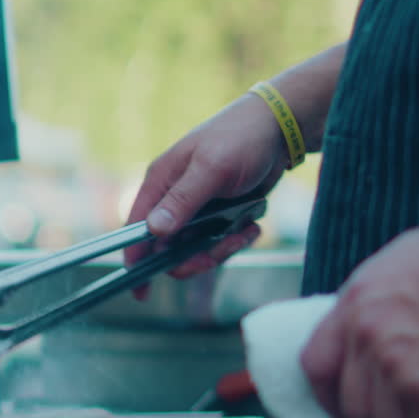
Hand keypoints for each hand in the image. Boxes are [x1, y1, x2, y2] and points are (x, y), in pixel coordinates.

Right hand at [124, 93, 284, 293]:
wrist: (282, 126)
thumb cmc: (242, 138)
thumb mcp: (211, 169)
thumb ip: (182, 201)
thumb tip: (152, 231)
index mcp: (160, 184)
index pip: (136, 229)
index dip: (136, 260)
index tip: (142, 291)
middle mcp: (173, 198)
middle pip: (168, 248)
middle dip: (193, 257)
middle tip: (218, 253)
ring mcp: (197, 207)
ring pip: (196, 248)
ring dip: (220, 248)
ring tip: (244, 232)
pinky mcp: (219, 212)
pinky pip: (219, 241)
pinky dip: (235, 240)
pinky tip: (252, 225)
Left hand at [300, 223, 418, 417]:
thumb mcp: (400, 267)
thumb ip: (374, 306)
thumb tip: (364, 346)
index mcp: (357, 304)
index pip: (317, 367)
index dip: (331, 398)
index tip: (345, 413)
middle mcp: (371, 336)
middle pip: (357, 409)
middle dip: (385, 416)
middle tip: (413, 410)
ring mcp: (403, 366)